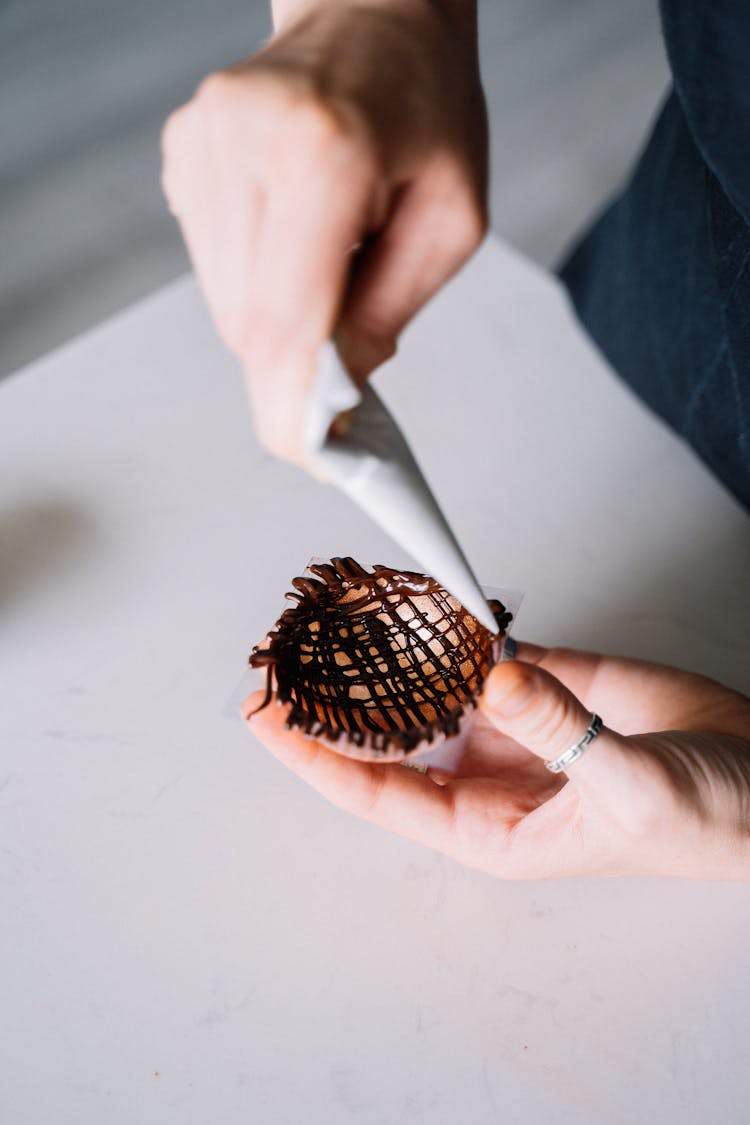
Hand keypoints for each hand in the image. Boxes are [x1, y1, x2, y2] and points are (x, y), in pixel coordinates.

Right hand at [161, 0, 485, 460]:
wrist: (372, 11)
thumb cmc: (425, 107)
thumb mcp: (451, 219)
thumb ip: (389, 312)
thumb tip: (337, 389)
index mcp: (323, 153)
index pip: (283, 318)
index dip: (288, 404)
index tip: (303, 453)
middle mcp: (243, 143)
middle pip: (245, 323)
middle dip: (294, 365)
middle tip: (346, 355)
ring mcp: (201, 145)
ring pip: (223, 302)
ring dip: (277, 317)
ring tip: (330, 254)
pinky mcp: (182, 153)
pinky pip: (212, 264)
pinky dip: (256, 279)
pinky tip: (295, 228)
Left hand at [244, 644, 749, 879]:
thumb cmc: (703, 824)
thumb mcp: (629, 791)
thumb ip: (559, 729)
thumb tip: (492, 674)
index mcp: (488, 828)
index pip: (378, 791)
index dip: (314, 755)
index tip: (263, 715)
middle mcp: (485, 774)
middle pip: (387, 732)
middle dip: (332, 695)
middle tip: (281, 648)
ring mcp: (511, 721)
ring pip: (427, 684)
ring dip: (382, 650)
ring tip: (327, 609)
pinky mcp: (545, 676)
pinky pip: (479, 646)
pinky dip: (446, 621)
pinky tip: (408, 595)